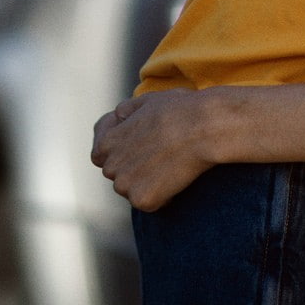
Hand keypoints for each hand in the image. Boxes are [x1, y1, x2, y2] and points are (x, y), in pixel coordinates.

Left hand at [90, 89, 214, 211]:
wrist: (204, 128)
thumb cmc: (181, 110)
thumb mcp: (148, 100)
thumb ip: (128, 110)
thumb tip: (119, 115)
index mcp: (108, 142)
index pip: (99, 155)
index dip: (119, 152)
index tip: (139, 149)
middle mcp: (111, 166)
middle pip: (118, 174)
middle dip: (134, 170)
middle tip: (162, 157)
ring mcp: (125, 186)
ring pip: (133, 190)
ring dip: (148, 184)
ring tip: (172, 166)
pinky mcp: (142, 200)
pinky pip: (150, 203)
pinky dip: (163, 197)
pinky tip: (178, 179)